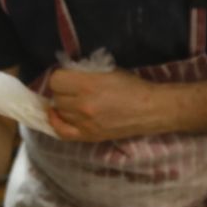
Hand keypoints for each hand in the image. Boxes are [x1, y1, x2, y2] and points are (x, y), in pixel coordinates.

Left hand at [46, 67, 168, 141]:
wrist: (150, 109)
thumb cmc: (132, 86)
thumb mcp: (108, 70)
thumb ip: (85, 71)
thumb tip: (66, 71)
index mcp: (87, 85)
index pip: (56, 80)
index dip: (60, 75)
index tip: (67, 75)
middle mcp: (83, 105)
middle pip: (56, 96)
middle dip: (62, 89)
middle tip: (72, 87)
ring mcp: (85, 123)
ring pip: (59, 111)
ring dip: (63, 104)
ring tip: (72, 100)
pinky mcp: (89, 136)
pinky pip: (62, 132)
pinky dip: (55, 122)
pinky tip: (56, 114)